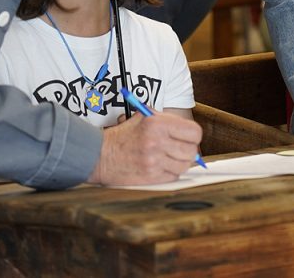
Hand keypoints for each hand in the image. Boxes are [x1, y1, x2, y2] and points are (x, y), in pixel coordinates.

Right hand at [87, 111, 201, 184]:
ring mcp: (154, 161)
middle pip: (191, 151)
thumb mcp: (143, 116)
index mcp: (158, 123)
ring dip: (179, 163)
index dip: (193, 136)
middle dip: (188, 151)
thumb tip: (190, 132)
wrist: (99, 154)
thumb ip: (166, 120)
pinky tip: (160, 166)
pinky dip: (170, 172)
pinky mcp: (150, 177)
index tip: (189, 138)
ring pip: (184, 166)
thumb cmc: (123, 135)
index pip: (194, 132)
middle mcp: (158, 141)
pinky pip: (173, 176)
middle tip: (179, 149)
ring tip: (168, 158)